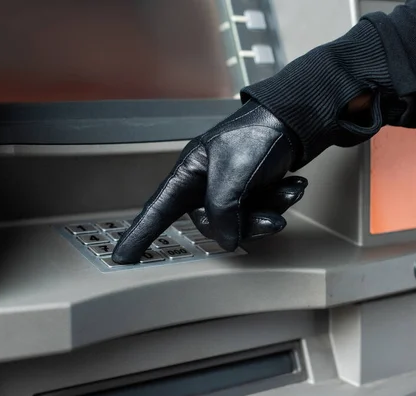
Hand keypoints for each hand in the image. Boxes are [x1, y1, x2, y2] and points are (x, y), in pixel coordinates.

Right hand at [112, 99, 307, 263]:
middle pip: (214, 224)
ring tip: (288, 191)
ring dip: (269, 209)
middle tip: (272, 219)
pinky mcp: (248, 190)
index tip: (122, 258)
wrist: (294, 118)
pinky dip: (278, 201)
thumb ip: (223, 211)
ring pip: (240, 221)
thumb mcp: (234, 173)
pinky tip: (291, 186)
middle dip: (248, 223)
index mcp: (189, 172)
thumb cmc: (258, 133)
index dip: (139, 234)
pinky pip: (258, 211)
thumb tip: (225, 240)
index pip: (158, 209)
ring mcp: (228, 187)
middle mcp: (205, 182)